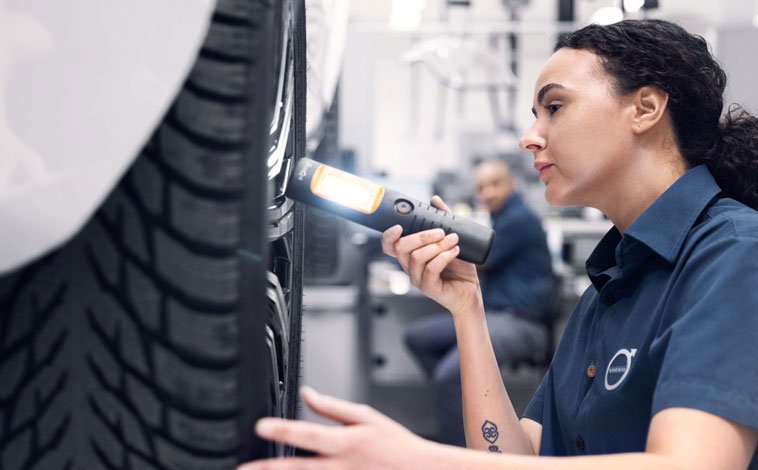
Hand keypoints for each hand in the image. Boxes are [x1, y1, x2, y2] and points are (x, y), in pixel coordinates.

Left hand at [237, 387, 437, 469]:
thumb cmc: (395, 444)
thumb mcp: (366, 417)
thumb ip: (332, 407)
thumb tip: (306, 393)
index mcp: (345, 443)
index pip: (307, 434)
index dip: (282, 430)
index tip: (261, 427)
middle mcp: (341, 468)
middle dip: (267, 469)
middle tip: (243, 467)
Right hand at [381, 196, 482, 317]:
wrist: (471, 289)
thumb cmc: (459, 266)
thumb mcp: (451, 238)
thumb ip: (443, 219)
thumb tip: (434, 200)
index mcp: (410, 255)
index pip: (389, 246)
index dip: (388, 236)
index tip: (399, 226)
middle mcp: (410, 266)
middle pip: (402, 248)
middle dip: (421, 236)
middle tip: (441, 231)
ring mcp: (417, 278)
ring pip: (417, 257)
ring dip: (437, 246)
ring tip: (453, 240)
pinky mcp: (429, 288)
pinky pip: (431, 269)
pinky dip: (444, 257)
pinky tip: (455, 252)